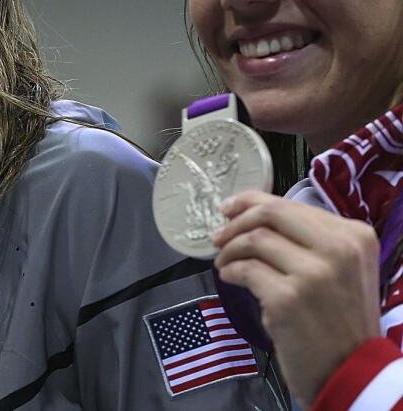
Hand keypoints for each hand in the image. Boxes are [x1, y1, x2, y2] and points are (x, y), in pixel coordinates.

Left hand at [212, 190, 380, 406]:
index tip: (229, 209)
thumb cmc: (341, 318)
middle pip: (270, 214)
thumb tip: (253, 214)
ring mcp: (313, 274)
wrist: (352, 370)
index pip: (291, 204)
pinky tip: (228, 277)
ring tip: (224, 262)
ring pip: (254, 240)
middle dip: (236, 221)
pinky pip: (244, 270)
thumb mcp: (343, 269)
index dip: (252, 202)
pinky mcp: (287, 299)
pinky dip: (229, 270)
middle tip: (218, 235)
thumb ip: (310, 240)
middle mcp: (339, 249)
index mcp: (354, 236)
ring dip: (229, 249)